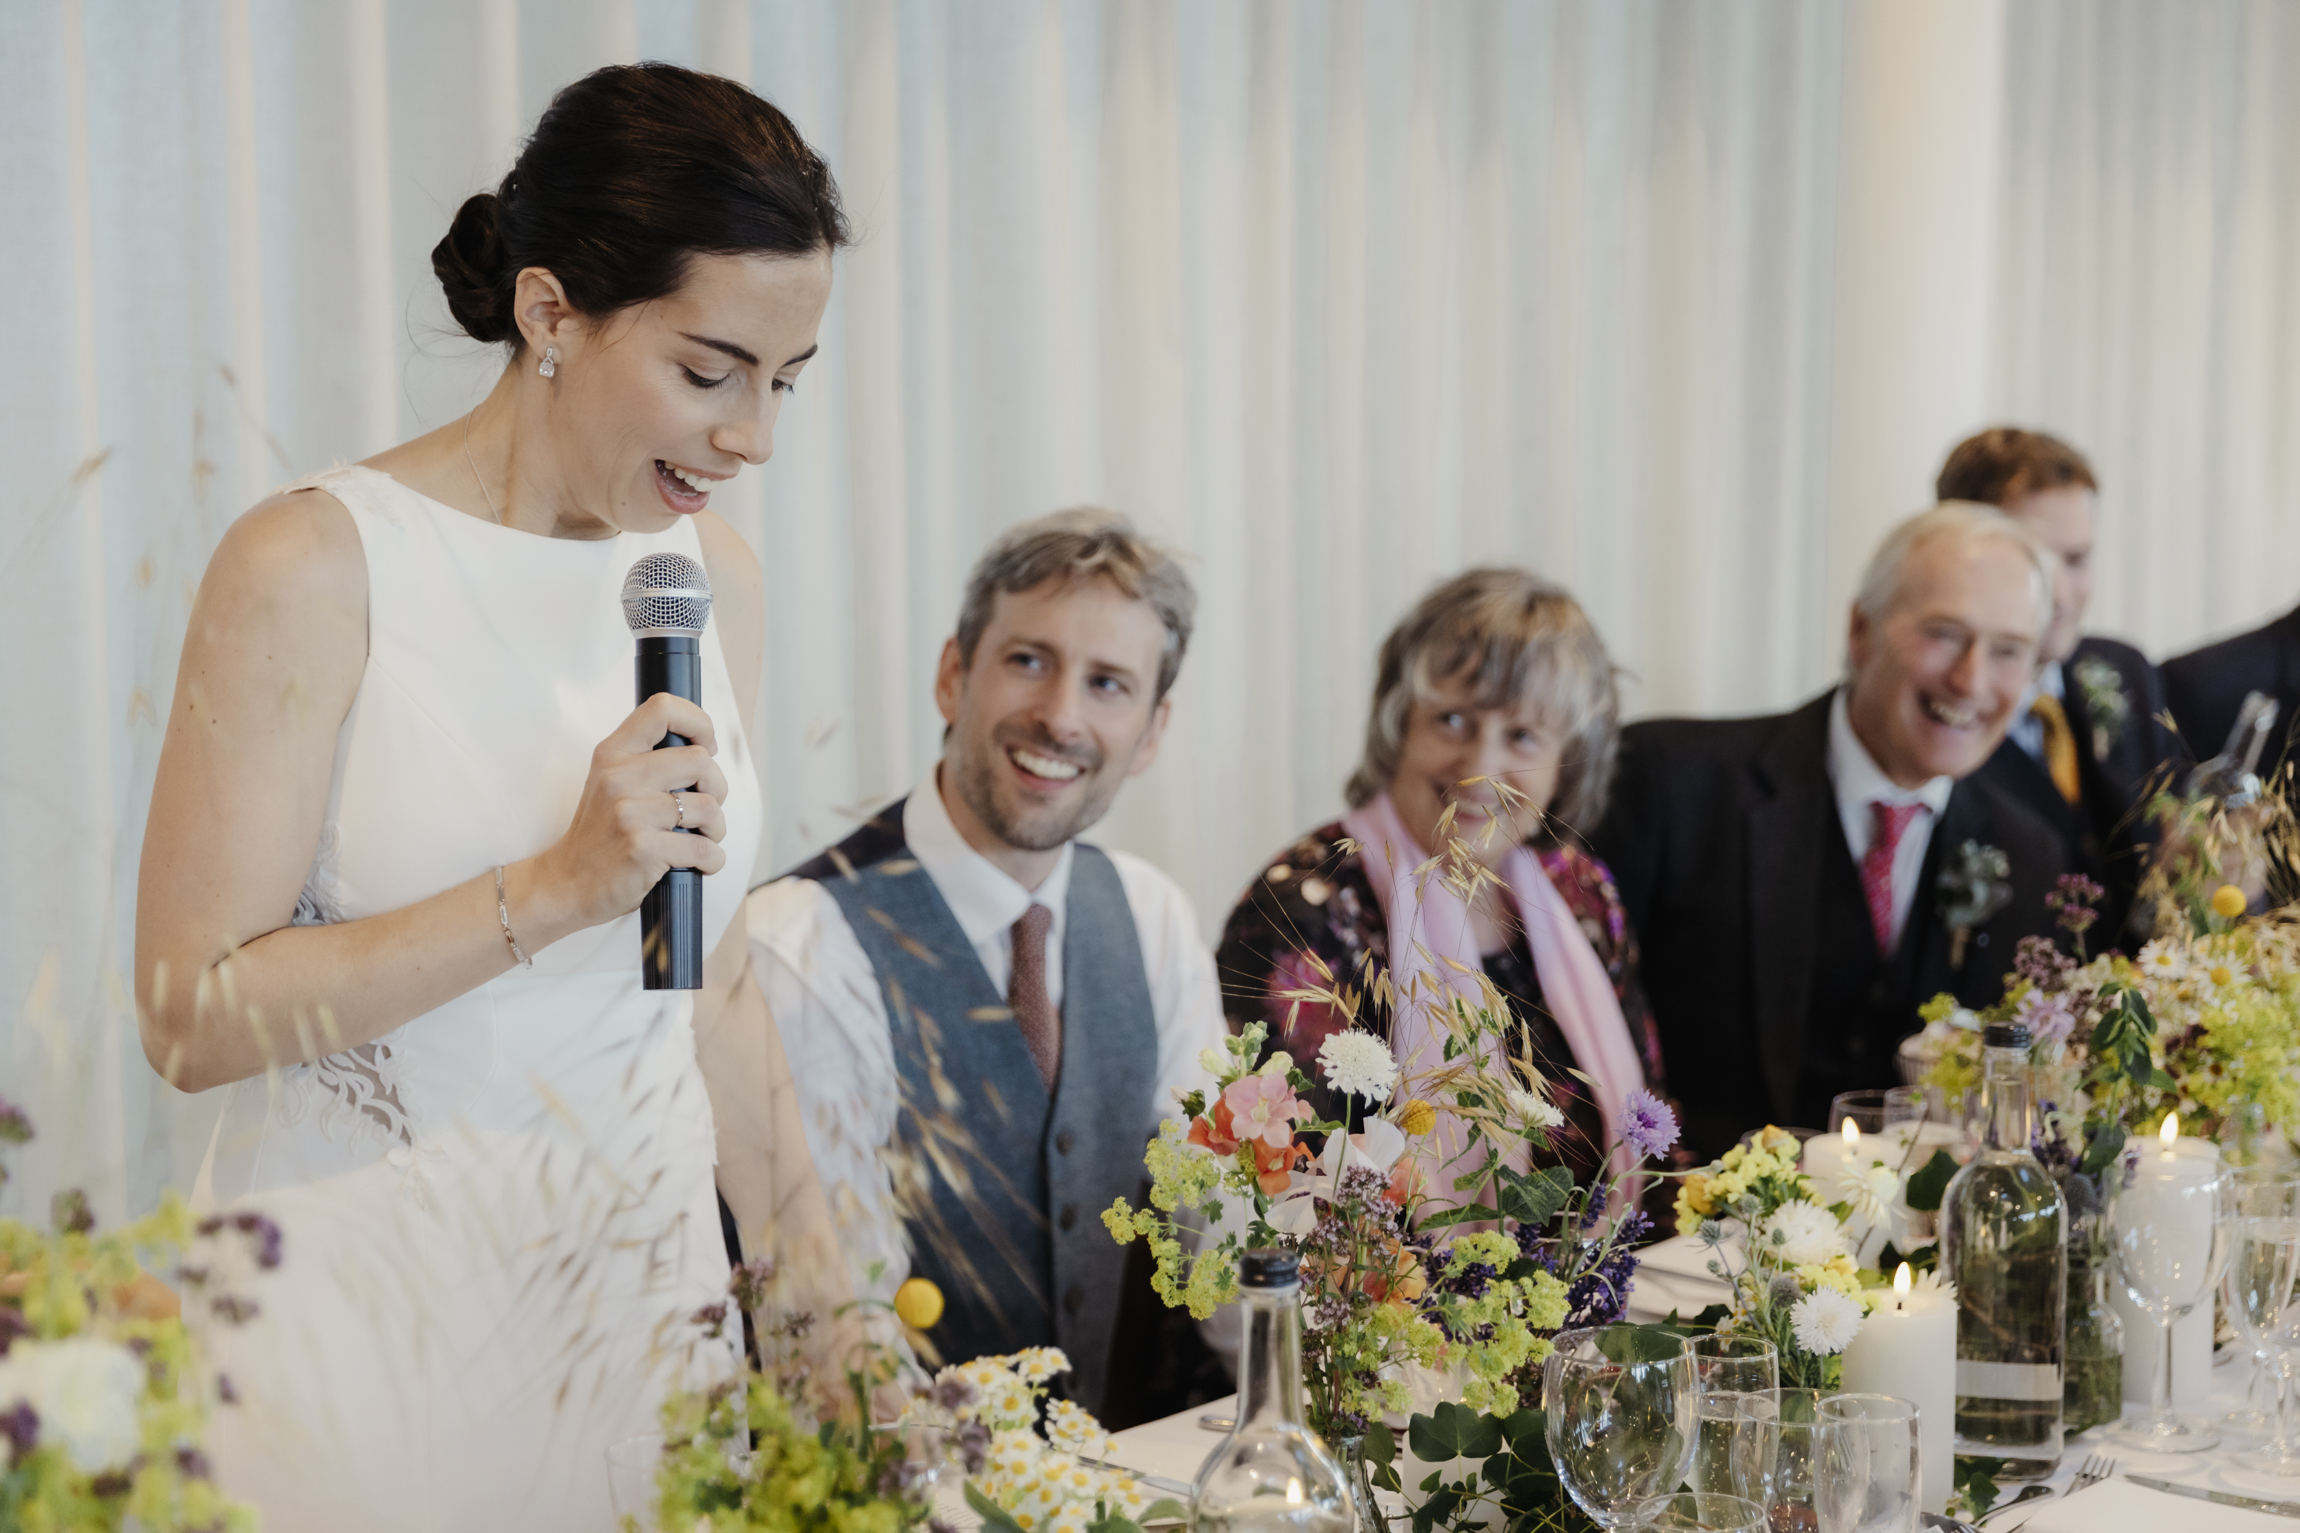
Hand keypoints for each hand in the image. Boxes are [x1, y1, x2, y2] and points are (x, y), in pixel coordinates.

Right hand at [524, 693, 731, 935]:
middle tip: (704, 810)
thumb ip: (648, 761)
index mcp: (613, 754)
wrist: (565, 884)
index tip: (706, 746)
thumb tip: (705, 748)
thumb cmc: (599, 836)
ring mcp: (630, 813)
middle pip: (700, 761)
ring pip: (709, 807)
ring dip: (716, 829)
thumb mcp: (610, 783)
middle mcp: (620, 777)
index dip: (699, 723)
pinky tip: (701, 863)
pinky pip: (703, 848)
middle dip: (717, 788)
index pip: (662, 708)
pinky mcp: (642, 848)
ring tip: (701, 838)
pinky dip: (713, 859)